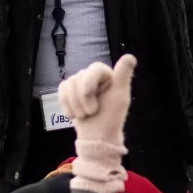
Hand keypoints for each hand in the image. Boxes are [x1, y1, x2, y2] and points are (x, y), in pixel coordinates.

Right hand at [58, 55, 135, 192]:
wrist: (97, 136)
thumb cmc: (111, 117)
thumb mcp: (120, 96)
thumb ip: (123, 75)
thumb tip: (130, 56)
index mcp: (106, 74)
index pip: (94, 69)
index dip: (90, 86)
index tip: (94, 105)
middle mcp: (92, 74)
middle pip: (78, 78)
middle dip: (84, 100)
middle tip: (93, 112)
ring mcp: (79, 82)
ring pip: (68, 85)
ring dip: (76, 106)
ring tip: (86, 114)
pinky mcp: (68, 90)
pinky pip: (61, 91)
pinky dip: (67, 106)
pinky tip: (75, 114)